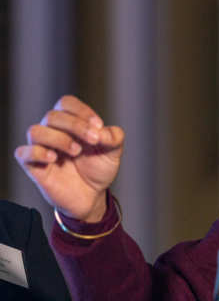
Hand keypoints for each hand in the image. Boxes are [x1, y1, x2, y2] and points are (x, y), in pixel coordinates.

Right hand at [14, 95, 124, 222]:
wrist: (92, 196)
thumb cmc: (98, 168)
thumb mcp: (114, 151)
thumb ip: (114, 137)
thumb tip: (101, 130)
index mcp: (71, 123)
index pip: (66, 103)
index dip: (81, 111)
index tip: (98, 126)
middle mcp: (53, 132)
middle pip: (53, 116)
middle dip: (76, 125)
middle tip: (93, 140)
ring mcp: (42, 148)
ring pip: (35, 131)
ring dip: (58, 138)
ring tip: (76, 151)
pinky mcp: (34, 166)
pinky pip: (23, 153)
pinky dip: (37, 152)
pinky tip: (54, 158)